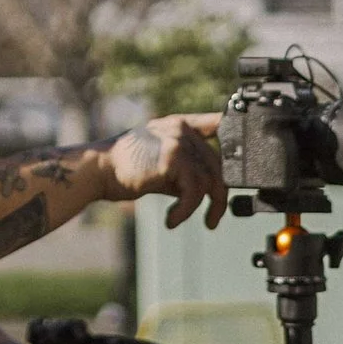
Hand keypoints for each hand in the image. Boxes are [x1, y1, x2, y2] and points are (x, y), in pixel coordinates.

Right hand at [106, 113, 228, 228]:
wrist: (98, 171)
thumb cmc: (125, 170)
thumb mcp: (159, 163)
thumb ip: (185, 168)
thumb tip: (211, 188)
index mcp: (177, 125)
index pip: (214, 122)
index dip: (233, 129)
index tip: (244, 144)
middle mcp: (180, 128)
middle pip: (218, 164)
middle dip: (218, 196)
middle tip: (213, 218)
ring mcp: (177, 141)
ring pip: (210, 179)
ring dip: (205, 207)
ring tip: (188, 221)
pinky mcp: (172, 158)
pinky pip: (195, 189)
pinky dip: (187, 210)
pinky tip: (173, 220)